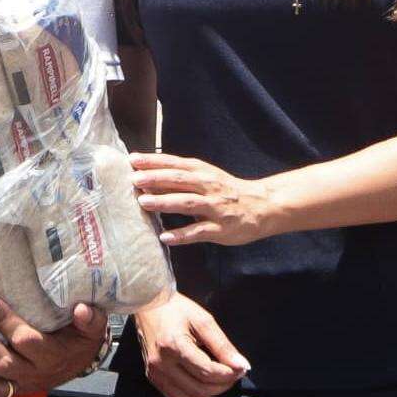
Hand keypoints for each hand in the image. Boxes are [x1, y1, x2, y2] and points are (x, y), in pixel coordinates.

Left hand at [0, 298, 106, 396]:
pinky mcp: (9, 392)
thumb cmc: (80, 337)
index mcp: (51, 355)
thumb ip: (90, 319)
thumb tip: (81, 309)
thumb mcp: (92, 327)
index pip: (27, 342)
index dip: (7, 323)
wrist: (79, 361)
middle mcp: (33, 374)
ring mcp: (18, 385)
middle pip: (4, 363)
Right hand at [128, 289, 249, 396]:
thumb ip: (223, 345)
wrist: (148, 306)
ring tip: (219, 378)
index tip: (241, 368)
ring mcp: (155, 373)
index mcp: (174, 346)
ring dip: (211, 393)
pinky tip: (202, 382)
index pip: (207, 372)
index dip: (229, 374)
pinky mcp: (152, 378)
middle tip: (234, 373)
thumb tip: (242, 365)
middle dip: (223, 384)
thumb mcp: (203, 320)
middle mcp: (162, 364)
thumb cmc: (177, 309)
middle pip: (200, 389)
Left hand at [131, 152, 282, 247]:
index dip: (154, 161)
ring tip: (144, 202)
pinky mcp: (221, 228)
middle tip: (134, 180)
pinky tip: (166, 237)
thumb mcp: (206, 178)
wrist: (264, 205)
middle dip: (156, 179)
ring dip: (165, 202)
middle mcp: (208, 187)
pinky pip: (199, 231)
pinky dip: (182, 234)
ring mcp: (215, 208)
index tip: (133, 159)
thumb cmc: (226, 191)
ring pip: (188, 203)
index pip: (175, 164)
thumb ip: (179, 177)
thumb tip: (146, 178)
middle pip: (179, 180)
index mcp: (203, 172)